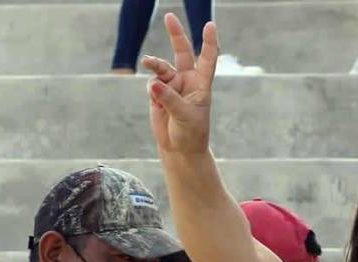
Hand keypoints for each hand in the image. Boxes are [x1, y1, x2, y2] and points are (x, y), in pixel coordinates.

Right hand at [143, 13, 218, 155]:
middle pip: (182, 52)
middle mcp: (187, 81)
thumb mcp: (184, 117)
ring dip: (154, 64)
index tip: (210, 25)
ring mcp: (172, 86)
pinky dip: (151, 88)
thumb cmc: (191, 134)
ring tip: (147, 62)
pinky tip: (155, 100)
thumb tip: (154, 83)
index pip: (207, 59)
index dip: (209, 42)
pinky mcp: (158, 93)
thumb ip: (169, 99)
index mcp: (201, 85)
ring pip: (161, 67)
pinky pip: (152, 83)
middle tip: (169, 17)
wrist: (179, 149)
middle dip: (176, 34)